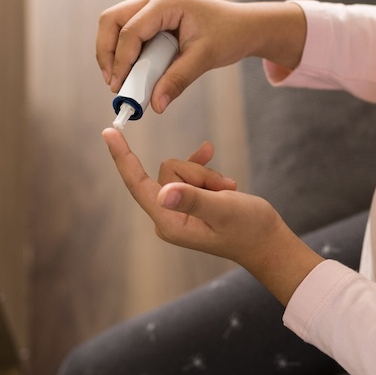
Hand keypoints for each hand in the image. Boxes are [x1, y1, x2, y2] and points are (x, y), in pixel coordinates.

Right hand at [97, 0, 305, 114]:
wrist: (245, 26)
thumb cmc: (229, 35)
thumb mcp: (204, 58)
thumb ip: (178, 80)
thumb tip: (156, 106)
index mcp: (166, 3)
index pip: (131, 30)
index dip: (121, 60)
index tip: (119, 87)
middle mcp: (154, 0)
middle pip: (111, 20)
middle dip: (107, 52)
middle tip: (112, 82)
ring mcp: (152, 7)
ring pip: (115, 25)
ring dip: (113, 52)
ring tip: (120, 81)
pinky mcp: (153, 19)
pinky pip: (128, 33)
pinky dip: (125, 53)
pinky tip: (133, 73)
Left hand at [102, 128, 322, 303]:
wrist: (267, 242)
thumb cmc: (249, 229)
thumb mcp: (223, 210)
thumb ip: (193, 200)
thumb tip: (164, 193)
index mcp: (169, 222)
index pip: (138, 184)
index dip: (123, 157)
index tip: (108, 132)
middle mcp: (168, 216)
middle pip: (168, 171)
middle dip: (197, 172)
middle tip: (223, 191)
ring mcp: (178, 210)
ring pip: (181, 170)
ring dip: (207, 176)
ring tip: (227, 193)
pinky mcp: (188, 203)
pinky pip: (190, 174)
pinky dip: (206, 173)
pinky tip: (224, 179)